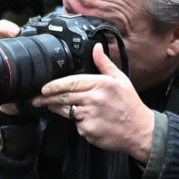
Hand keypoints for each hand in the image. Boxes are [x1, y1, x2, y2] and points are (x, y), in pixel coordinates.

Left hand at [30, 45, 157, 157]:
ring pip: (67, 111)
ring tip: (53, 106)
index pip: (71, 83)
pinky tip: (86, 121)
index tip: (44, 88)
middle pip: (64, 97)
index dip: (54, 86)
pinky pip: (76, 125)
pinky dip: (77, 123)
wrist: (140, 130)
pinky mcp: (88, 131)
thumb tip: (97, 47)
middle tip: (37, 99)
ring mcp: (90, 116)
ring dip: (58, 109)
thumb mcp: (120, 79)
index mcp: (101, 84)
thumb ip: (105, 63)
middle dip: (48, 98)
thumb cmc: (130, 105)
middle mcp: (94, 99)